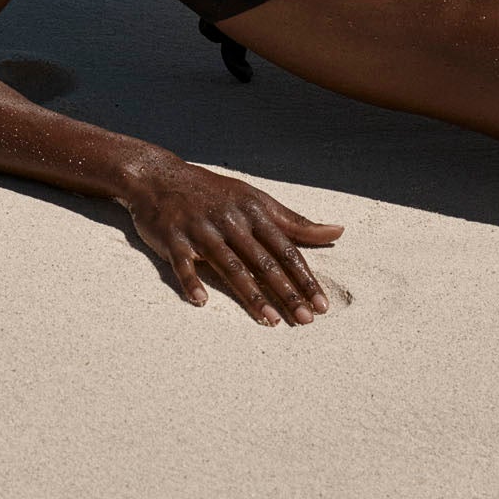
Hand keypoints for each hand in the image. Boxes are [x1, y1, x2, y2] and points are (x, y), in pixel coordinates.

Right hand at [117, 152, 343, 325]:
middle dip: (287, 292)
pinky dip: (191, 282)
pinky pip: (183, 264)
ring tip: (271, 320)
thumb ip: (295, 221)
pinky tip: (201, 302)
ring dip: (252, 295)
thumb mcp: (256, 200)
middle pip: (264, 261)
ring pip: (231, 266)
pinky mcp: (173, 239)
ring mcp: (202, 230)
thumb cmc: (215, 194)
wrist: (160, 177)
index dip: (305, 277)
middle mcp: (231, 221)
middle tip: (306, 320)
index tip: (322, 304)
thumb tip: (338, 231)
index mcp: (254, 211)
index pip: (286, 249)